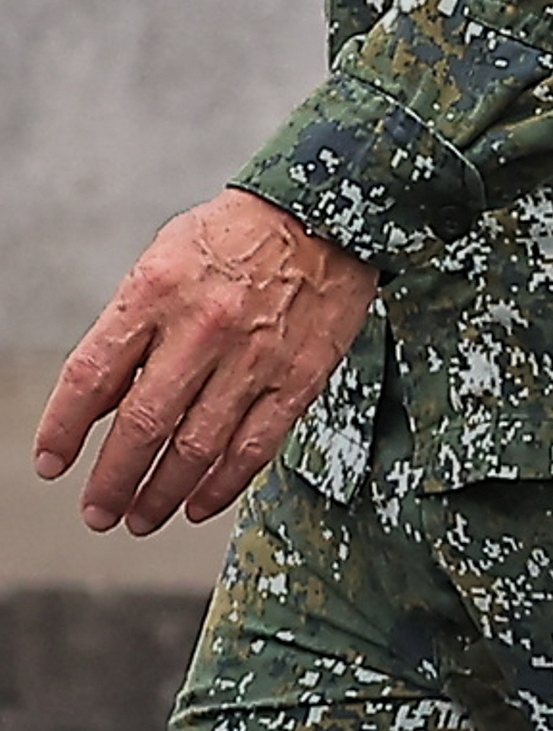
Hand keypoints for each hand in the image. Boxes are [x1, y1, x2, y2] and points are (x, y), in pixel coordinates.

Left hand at [33, 188, 379, 532]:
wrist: (325, 213)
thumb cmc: (234, 237)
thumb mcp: (161, 262)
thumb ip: (128, 330)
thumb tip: (100, 403)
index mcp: (156, 292)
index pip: (91, 376)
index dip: (63, 429)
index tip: (50, 463)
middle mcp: (203, 327)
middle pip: (143, 423)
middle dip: (111, 480)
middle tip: (96, 511)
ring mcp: (255, 355)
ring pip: (197, 446)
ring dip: (161, 493)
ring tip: (140, 517)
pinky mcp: (298, 375)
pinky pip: (255, 445)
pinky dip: (222, 484)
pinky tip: (198, 504)